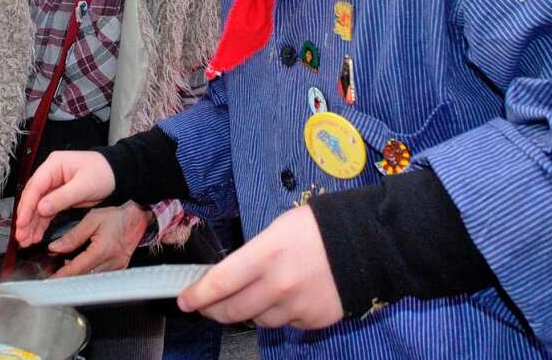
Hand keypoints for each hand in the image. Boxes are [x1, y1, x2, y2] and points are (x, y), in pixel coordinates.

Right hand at [15, 151, 115, 247]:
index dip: (26, 206)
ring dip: (31, 224)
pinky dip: (41, 223)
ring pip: (38, 206)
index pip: (35, 186)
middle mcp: (50, 174)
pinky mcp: (59, 196)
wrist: (119, 174)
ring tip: (25, 241)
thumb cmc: (104, 174)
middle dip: (26, 218)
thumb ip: (61, 198)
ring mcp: (54, 185)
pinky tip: (36, 236)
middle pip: (33, 197)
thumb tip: (40, 209)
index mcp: (54, 165)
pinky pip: (47, 211)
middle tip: (20, 236)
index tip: (21, 223)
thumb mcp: (84, 186)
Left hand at [49, 202, 150, 277]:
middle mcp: (112, 262)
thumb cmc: (118, 215)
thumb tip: (55, 248)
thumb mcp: (92, 220)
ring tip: (67, 267)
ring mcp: (118, 267)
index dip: (62, 275)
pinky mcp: (120, 268)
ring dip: (80, 274)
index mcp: (103, 250)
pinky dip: (90, 272)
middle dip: (69, 275)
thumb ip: (72, 236)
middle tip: (56, 272)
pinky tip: (83, 264)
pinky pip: (101, 275)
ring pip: (92, 278)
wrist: (138, 215)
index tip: (51, 278)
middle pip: (84, 277)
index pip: (77, 269)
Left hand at [178, 205, 342, 330]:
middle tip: (206, 306)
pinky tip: (285, 298)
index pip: (220, 283)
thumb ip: (253, 255)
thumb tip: (231, 275)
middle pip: (232, 310)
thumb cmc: (318, 227)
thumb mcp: (277, 229)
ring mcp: (296, 307)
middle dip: (213, 310)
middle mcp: (278, 285)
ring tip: (249, 297)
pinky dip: (279, 314)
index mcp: (265, 255)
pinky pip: (286, 324)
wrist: (366, 243)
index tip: (185, 300)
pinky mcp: (313, 321)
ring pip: (258, 320)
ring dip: (248, 312)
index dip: (197, 295)